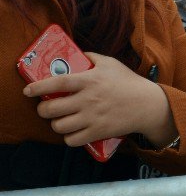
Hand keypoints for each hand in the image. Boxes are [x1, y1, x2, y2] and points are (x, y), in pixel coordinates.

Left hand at [26, 52, 176, 147]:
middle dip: (43, 109)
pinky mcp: (97, 132)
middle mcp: (88, 99)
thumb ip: (92, 58)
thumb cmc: (128, 82)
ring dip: (56, 123)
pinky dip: (68, 137)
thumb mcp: (111, 63)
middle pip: (51, 109)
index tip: (28, 90)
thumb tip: (76, 55)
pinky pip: (71, 140)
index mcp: (90, 80)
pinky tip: (73, 130)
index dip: (38, 87)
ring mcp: (92, 117)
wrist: (147, 104)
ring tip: (61, 119)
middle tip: (47, 107)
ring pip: (58, 126)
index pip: (58, 82)